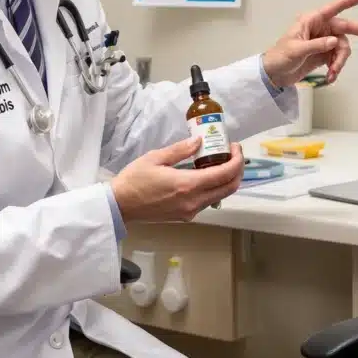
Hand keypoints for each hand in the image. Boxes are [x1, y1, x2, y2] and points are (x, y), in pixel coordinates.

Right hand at [111, 138, 243, 223]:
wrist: (120, 205)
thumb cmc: (134, 180)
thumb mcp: (156, 158)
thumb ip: (181, 149)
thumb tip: (200, 141)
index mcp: (188, 185)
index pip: (225, 174)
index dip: (237, 160)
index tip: (235, 147)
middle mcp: (194, 201)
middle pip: (229, 188)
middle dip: (237, 170)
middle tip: (232, 154)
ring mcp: (191, 211)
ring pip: (220, 196)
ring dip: (226, 180)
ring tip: (219, 162)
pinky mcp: (186, 216)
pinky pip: (207, 201)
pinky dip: (214, 188)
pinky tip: (205, 175)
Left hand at [261, 0, 357, 88]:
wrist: (273, 75)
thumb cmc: (279, 57)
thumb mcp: (296, 50)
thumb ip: (316, 45)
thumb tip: (334, 42)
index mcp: (312, 20)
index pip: (335, 7)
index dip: (351, 0)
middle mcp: (320, 29)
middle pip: (346, 28)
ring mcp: (323, 42)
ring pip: (343, 48)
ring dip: (340, 62)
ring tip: (332, 73)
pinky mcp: (323, 55)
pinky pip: (337, 59)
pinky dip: (336, 68)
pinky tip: (330, 77)